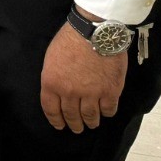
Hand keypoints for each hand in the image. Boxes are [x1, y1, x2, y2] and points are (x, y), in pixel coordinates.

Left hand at [40, 14, 127, 132]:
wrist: (95, 31)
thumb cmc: (71, 39)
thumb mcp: (51, 58)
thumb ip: (54, 78)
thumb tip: (58, 91)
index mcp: (52, 83)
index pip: (51, 109)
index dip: (56, 120)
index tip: (60, 126)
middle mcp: (70, 92)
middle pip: (71, 115)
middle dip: (74, 124)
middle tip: (77, 129)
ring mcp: (91, 94)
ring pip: (90, 116)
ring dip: (91, 122)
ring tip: (92, 124)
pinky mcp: (110, 92)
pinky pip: (108, 110)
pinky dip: (107, 113)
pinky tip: (106, 112)